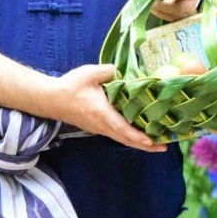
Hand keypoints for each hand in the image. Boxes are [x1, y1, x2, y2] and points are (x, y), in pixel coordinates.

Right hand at [47, 64, 165, 151]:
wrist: (51, 99)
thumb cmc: (70, 86)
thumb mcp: (90, 73)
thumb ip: (110, 71)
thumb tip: (125, 72)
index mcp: (101, 112)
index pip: (122, 127)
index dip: (137, 135)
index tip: (151, 141)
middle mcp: (101, 124)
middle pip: (126, 139)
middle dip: (146, 145)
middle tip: (165, 146)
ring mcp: (99, 128)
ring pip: (122, 138)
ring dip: (139, 143)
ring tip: (158, 144)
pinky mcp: (97, 127)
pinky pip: (117, 135)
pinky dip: (130, 138)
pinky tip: (140, 135)